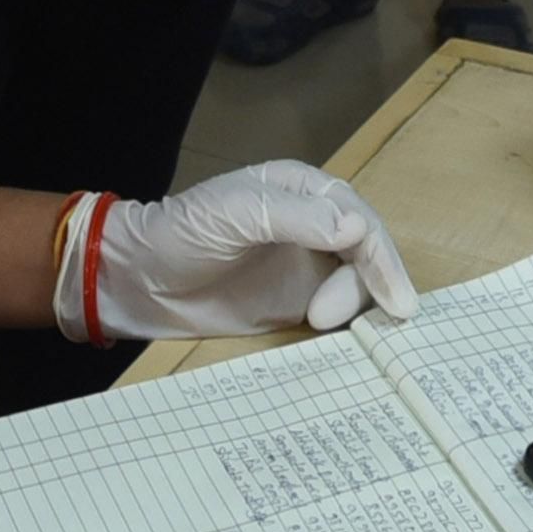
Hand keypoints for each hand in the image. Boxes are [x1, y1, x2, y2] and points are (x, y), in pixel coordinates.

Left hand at [80, 160, 417, 339]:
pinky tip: (345, 341)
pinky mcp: (297, 301)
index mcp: (302, 191)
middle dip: (378, 284)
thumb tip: (357, 229)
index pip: (358, 219)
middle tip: (386, 320)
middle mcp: (313, 225)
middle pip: (368, 253)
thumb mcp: (233, 214)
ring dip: (359, 306)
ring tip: (324, 323)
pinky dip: (350, 327)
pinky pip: (338, 313)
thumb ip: (293, 218)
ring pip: (359, 284)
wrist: (139, 281)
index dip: (381, 256)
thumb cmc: (180, 234)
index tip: (393, 296)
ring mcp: (307, 265)